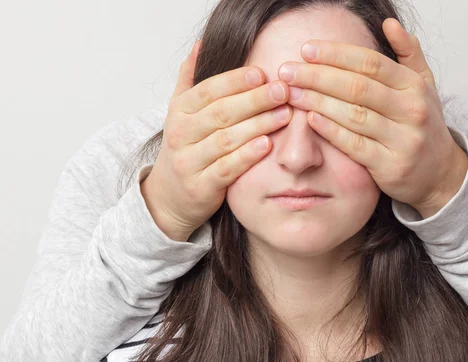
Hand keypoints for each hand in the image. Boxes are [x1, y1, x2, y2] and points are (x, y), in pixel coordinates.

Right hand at [142, 39, 291, 240]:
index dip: (235, 81)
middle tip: (283, 91)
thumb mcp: (181, 112)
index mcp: (179, 111)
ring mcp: (189, 161)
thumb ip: (190, 79)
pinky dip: (247, 156)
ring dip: (258, 125)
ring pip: (226, 139)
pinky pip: (226, 168)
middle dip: (254, 100)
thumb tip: (201, 44)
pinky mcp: (201, 186)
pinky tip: (267, 144)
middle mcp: (181, 134)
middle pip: (221, 112)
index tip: (262, 73)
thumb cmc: (185, 148)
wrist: (169, 196)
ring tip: (284, 114)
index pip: (208, 90)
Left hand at [278, 18, 467, 218]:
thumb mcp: (424, 86)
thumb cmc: (423, 125)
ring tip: (292, 92)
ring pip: (353, 115)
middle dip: (318, 76)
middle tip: (287, 71)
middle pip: (357, 87)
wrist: (440, 173)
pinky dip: (330, 130)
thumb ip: (409, 53)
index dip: (336, 54)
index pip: (371, 63)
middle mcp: (411, 110)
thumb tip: (389, 23)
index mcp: (415, 86)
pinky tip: (310, 119)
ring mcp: (402, 139)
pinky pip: (353, 145)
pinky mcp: (390, 166)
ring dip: (317, 101)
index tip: (306, 50)